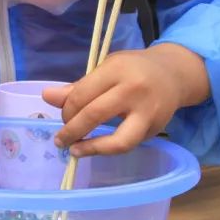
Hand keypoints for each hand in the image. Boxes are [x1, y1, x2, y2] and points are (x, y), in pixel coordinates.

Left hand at [44, 47, 183, 156]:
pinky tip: (95, 148)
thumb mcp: (105, 68)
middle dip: (72, 130)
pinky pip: (128, 144)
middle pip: (94, 114)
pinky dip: (108, 149)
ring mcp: (147, 113)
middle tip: (60, 139)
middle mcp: (133, 90)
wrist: (173, 74)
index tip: (62, 117)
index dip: (66, 110)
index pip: (82, 94)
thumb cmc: (132, 69)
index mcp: (116, 69)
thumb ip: (78, 86)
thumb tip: (46, 97)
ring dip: (91, 148)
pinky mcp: (155, 129)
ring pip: (117, 140)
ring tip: (74, 151)